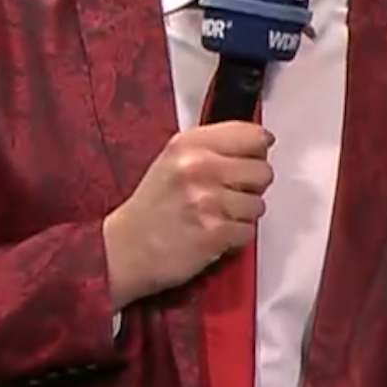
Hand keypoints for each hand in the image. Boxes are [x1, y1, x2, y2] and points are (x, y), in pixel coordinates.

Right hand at [102, 122, 273, 308]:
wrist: (124, 250)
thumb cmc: (152, 207)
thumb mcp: (174, 160)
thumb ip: (214, 147)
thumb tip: (261, 141)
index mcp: (189, 144)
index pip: (253, 136)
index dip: (257, 150)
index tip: (254, 157)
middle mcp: (199, 167)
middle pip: (263, 171)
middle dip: (251, 186)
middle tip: (227, 194)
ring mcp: (208, 200)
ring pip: (258, 203)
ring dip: (242, 214)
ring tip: (215, 215)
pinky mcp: (216, 231)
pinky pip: (249, 230)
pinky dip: (236, 236)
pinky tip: (213, 233)